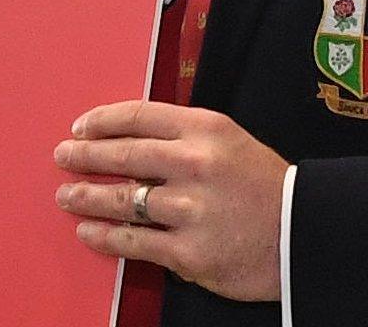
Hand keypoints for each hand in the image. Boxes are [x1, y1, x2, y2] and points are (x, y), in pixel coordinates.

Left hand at [54, 101, 287, 302]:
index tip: (81, 126)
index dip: (102, 120)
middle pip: (124, 154)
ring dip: (87, 196)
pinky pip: (135, 241)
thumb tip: (130, 141)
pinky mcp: (189, 252)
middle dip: (85, 155)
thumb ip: (185, 137)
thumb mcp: (231, 141)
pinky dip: (105, 236)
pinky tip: (88, 232)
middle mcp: (195, 165)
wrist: (304, 234)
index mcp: (205, 129)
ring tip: (67, 196)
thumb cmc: (266, 186)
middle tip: (63, 156)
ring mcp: (190, 210)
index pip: (138, 115)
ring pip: (123, 199)